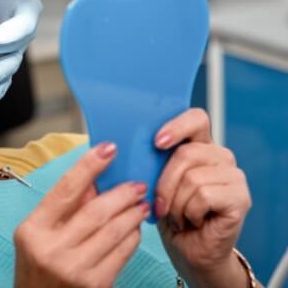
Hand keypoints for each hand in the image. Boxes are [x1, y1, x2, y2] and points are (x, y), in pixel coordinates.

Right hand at [14, 143, 149, 286]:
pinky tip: (135, 228)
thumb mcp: (38, 236)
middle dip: (121, 193)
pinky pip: (122, 252)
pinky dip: (133, 236)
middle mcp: (51, 249)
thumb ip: (63, 208)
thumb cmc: (37, 270)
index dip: (89, 165)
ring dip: (132, 213)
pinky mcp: (95, 285)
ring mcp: (74, 269)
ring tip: (140, 204)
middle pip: (96, 210)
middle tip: (136, 184)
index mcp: (32, 230)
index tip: (108, 149)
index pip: (65, 189)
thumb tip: (94, 180)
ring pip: (114, 231)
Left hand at [154, 108, 251, 285]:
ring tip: (179, 215)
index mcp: (199, 145)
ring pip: (192, 178)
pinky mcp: (240, 197)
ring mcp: (233, 176)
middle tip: (160, 204)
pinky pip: (203, 196)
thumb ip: (150, 161)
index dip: (177, 126)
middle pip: (186, 153)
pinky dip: (189, 213)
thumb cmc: (169, 215)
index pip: (196, 118)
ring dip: (176, 203)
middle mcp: (220, 156)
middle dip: (164, 183)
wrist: (187, 251)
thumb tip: (128, 146)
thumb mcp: (153, 182)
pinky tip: (193, 221)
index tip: (157, 142)